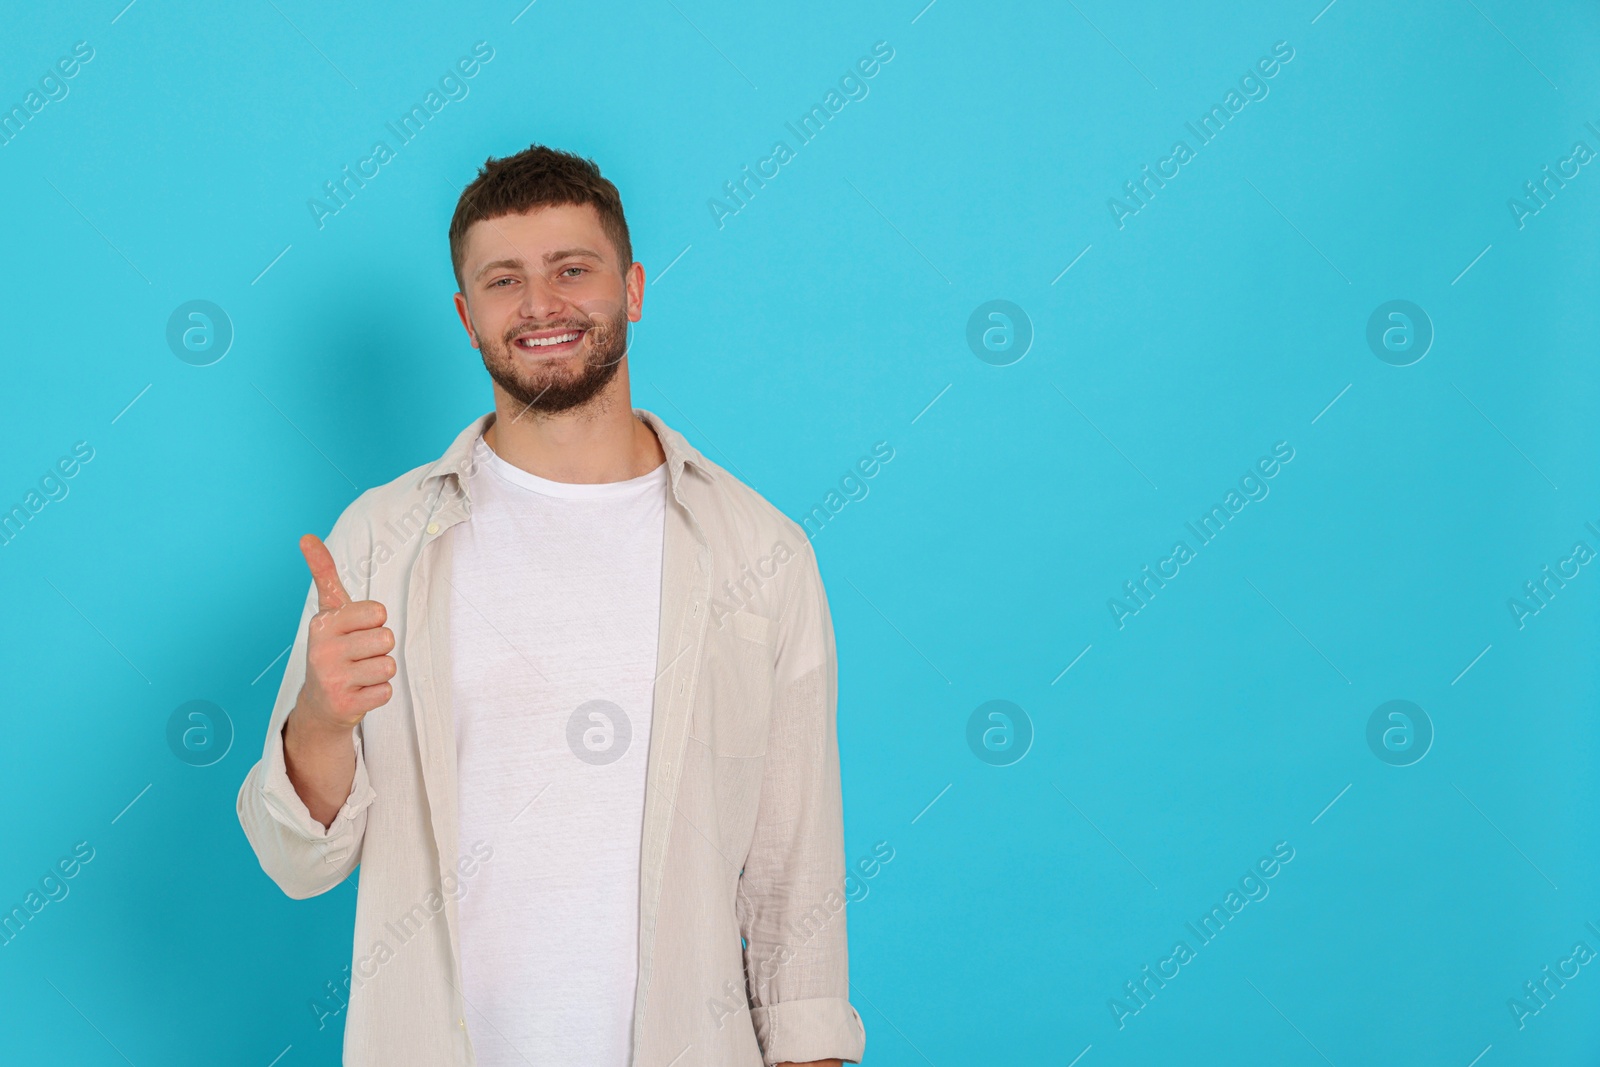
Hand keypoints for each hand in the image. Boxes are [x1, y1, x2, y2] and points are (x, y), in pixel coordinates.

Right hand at [292, 533, 395, 734]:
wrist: (320, 702)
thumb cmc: (334, 647)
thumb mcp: (329, 610)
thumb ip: (323, 573)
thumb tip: (307, 536)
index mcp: (322, 623)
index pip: (378, 612)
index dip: (374, 621)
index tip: (356, 629)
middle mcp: (322, 650)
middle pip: (387, 638)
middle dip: (380, 647)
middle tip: (359, 655)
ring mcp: (332, 680)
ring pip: (389, 665)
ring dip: (380, 670)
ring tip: (359, 673)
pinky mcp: (345, 705)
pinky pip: (386, 691)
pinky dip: (378, 692)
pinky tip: (359, 691)